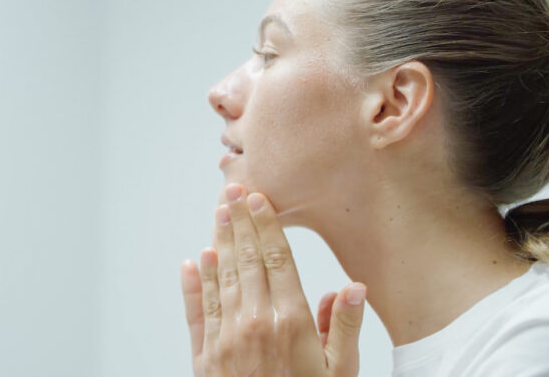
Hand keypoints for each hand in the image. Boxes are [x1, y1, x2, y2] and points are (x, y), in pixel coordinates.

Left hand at [180, 182, 366, 375]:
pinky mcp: (205, 357)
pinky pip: (197, 312)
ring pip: (221, 279)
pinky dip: (194, 285)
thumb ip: (347, 329)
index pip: (277, 261)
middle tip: (232, 191)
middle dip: (239, 223)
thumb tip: (355, 288)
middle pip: (246, 261)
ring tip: (217, 213)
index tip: (257, 199)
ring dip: (219, 242)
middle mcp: (255, 323)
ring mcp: (226, 339)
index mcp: (292, 323)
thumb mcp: (341, 373)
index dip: (266, 226)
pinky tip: (193, 260)